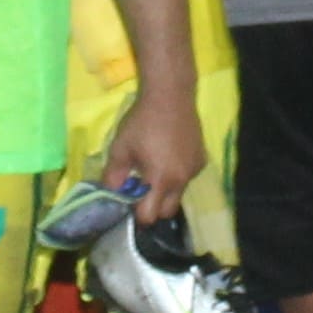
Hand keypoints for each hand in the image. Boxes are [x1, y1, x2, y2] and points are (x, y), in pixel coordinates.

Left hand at [99, 83, 205, 224]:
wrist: (170, 96)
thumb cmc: (141, 122)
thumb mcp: (120, 148)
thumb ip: (114, 176)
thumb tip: (110, 194)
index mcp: (160, 180)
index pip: (149, 215)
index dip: (136, 214)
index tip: (128, 203)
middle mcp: (181, 181)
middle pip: (167, 211)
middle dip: (153, 208)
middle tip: (139, 191)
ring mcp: (194, 171)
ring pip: (179, 195)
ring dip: (165, 192)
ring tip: (152, 170)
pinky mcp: (202, 161)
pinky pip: (187, 178)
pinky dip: (177, 176)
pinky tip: (168, 157)